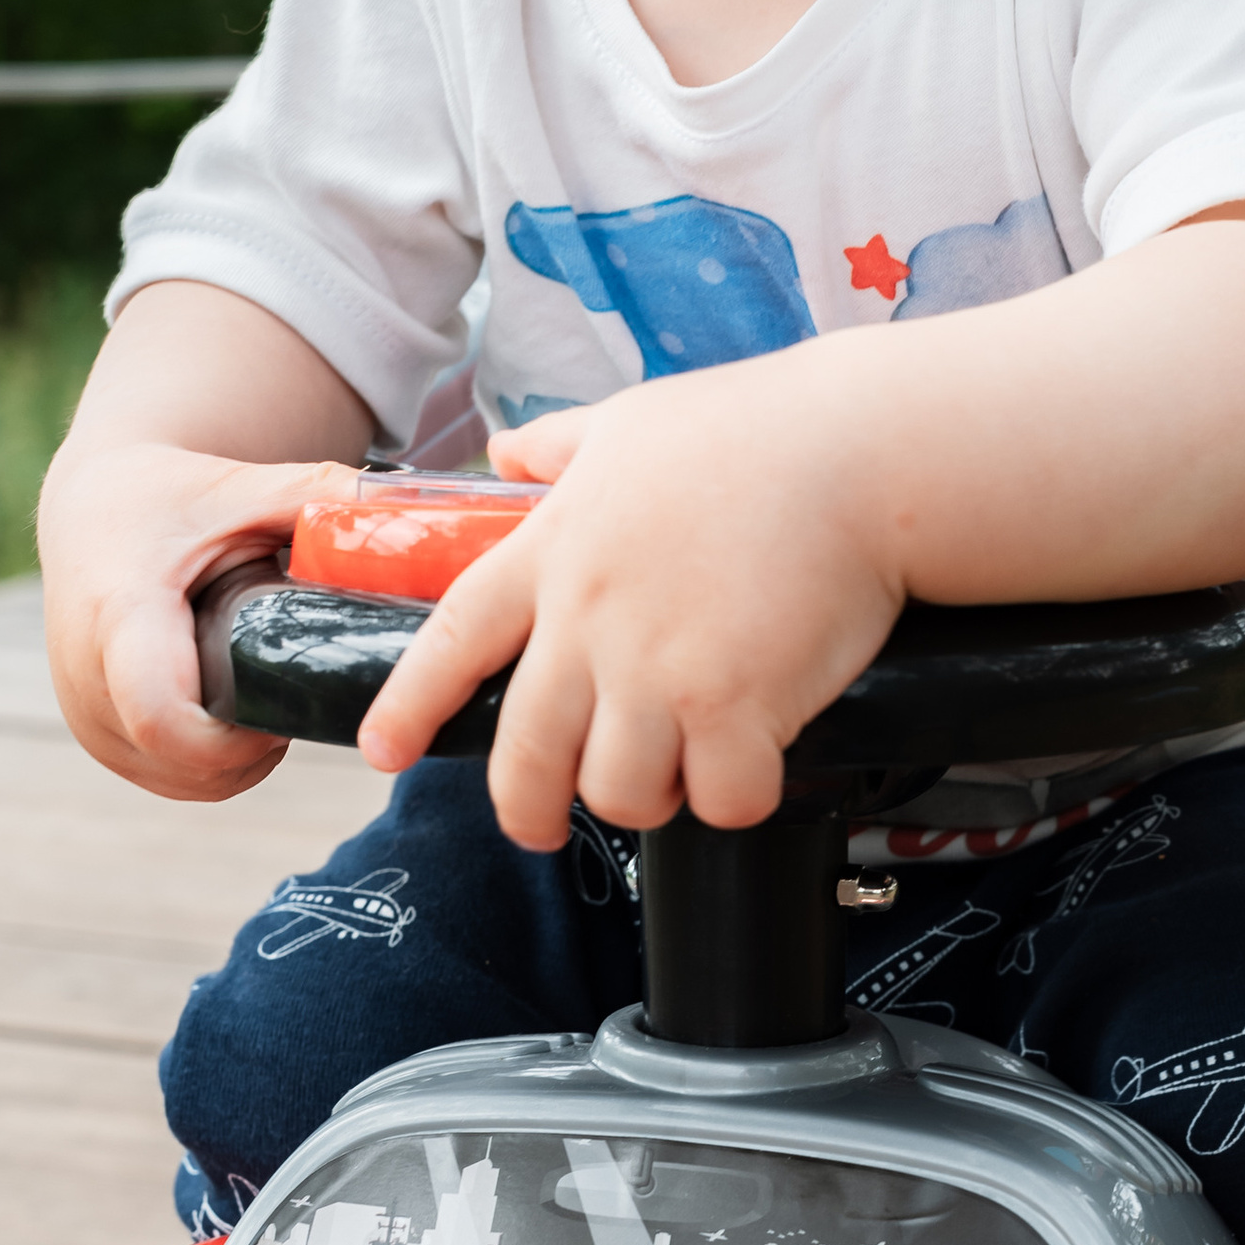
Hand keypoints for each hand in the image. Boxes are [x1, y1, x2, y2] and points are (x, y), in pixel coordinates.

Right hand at [39, 436, 356, 800]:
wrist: (90, 511)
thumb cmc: (166, 497)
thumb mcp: (239, 488)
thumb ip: (318, 497)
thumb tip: (413, 507)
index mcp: (121, 616)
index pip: (164, 719)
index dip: (238, 738)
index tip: (288, 705)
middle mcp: (87, 679)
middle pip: (188, 763)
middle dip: (257, 747)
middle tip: (297, 693)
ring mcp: (86, 717)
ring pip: (183, 781)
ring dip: (238, 761)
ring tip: (271, 699)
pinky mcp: (94, 735)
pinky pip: (166, 778)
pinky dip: (210, 766)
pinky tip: (240, 718)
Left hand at [355, 360, 906, 850]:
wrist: (862, 450)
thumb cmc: (762, 428)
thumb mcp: (633, 419)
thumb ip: (562, 447)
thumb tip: (508, 448)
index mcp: (555, 550)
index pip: (453, 639)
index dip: (411, 704)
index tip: (382, 754)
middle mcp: (591, 619)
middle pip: (525, 755)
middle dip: (529, 809)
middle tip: (548, 825)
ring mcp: (659, 667)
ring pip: (617, 793)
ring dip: (651, 798)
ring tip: (687, 768)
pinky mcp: (735, 704)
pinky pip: (719, 799)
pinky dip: (739, 798)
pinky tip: (760, 765)